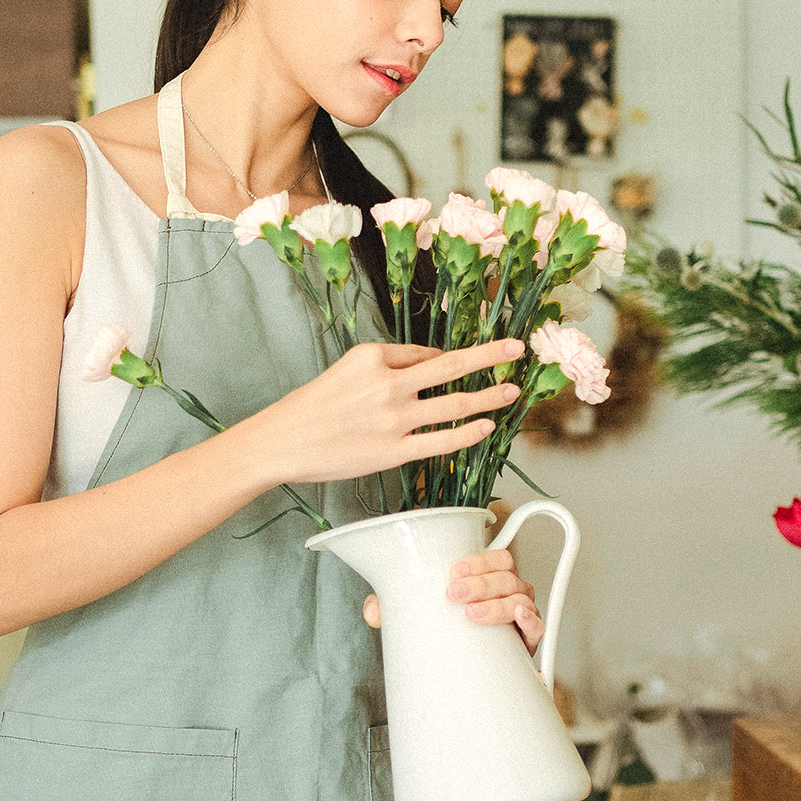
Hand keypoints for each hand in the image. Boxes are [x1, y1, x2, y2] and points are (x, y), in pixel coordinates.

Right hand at [247, 339, 523, 485]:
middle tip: (517, 348)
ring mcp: (394, 420)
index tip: (482, 355)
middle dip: (489, 356)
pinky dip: (467, 433)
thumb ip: (391, 363)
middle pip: (450, 367)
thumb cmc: (315, 404)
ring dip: (487, 396)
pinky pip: (440, 442)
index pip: (425, 354)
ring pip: (453, 405)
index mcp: (374, 357)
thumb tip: (432, 365)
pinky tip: (486, 426)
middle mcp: (388, 384)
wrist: (284, 441)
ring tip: (511, 390)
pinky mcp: (393, 451)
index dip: (453, 359)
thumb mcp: (349, 367)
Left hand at [362, 548, 543, 652]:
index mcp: (490, 578)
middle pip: (507, 576)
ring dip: (497, 604)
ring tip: (472, 615)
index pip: (496, 557)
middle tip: (453, 594)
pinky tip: (518, 620)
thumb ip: (395, 607)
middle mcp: (509, 592)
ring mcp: (520, 614)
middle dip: (481, 583)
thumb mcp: (422, 612)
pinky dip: (531, 622)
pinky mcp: (528, 640)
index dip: (479, 560)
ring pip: (521, 598)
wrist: (467, 666)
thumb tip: (373, 611)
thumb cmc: (451, 628)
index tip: (453, 571)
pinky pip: (538, 626)